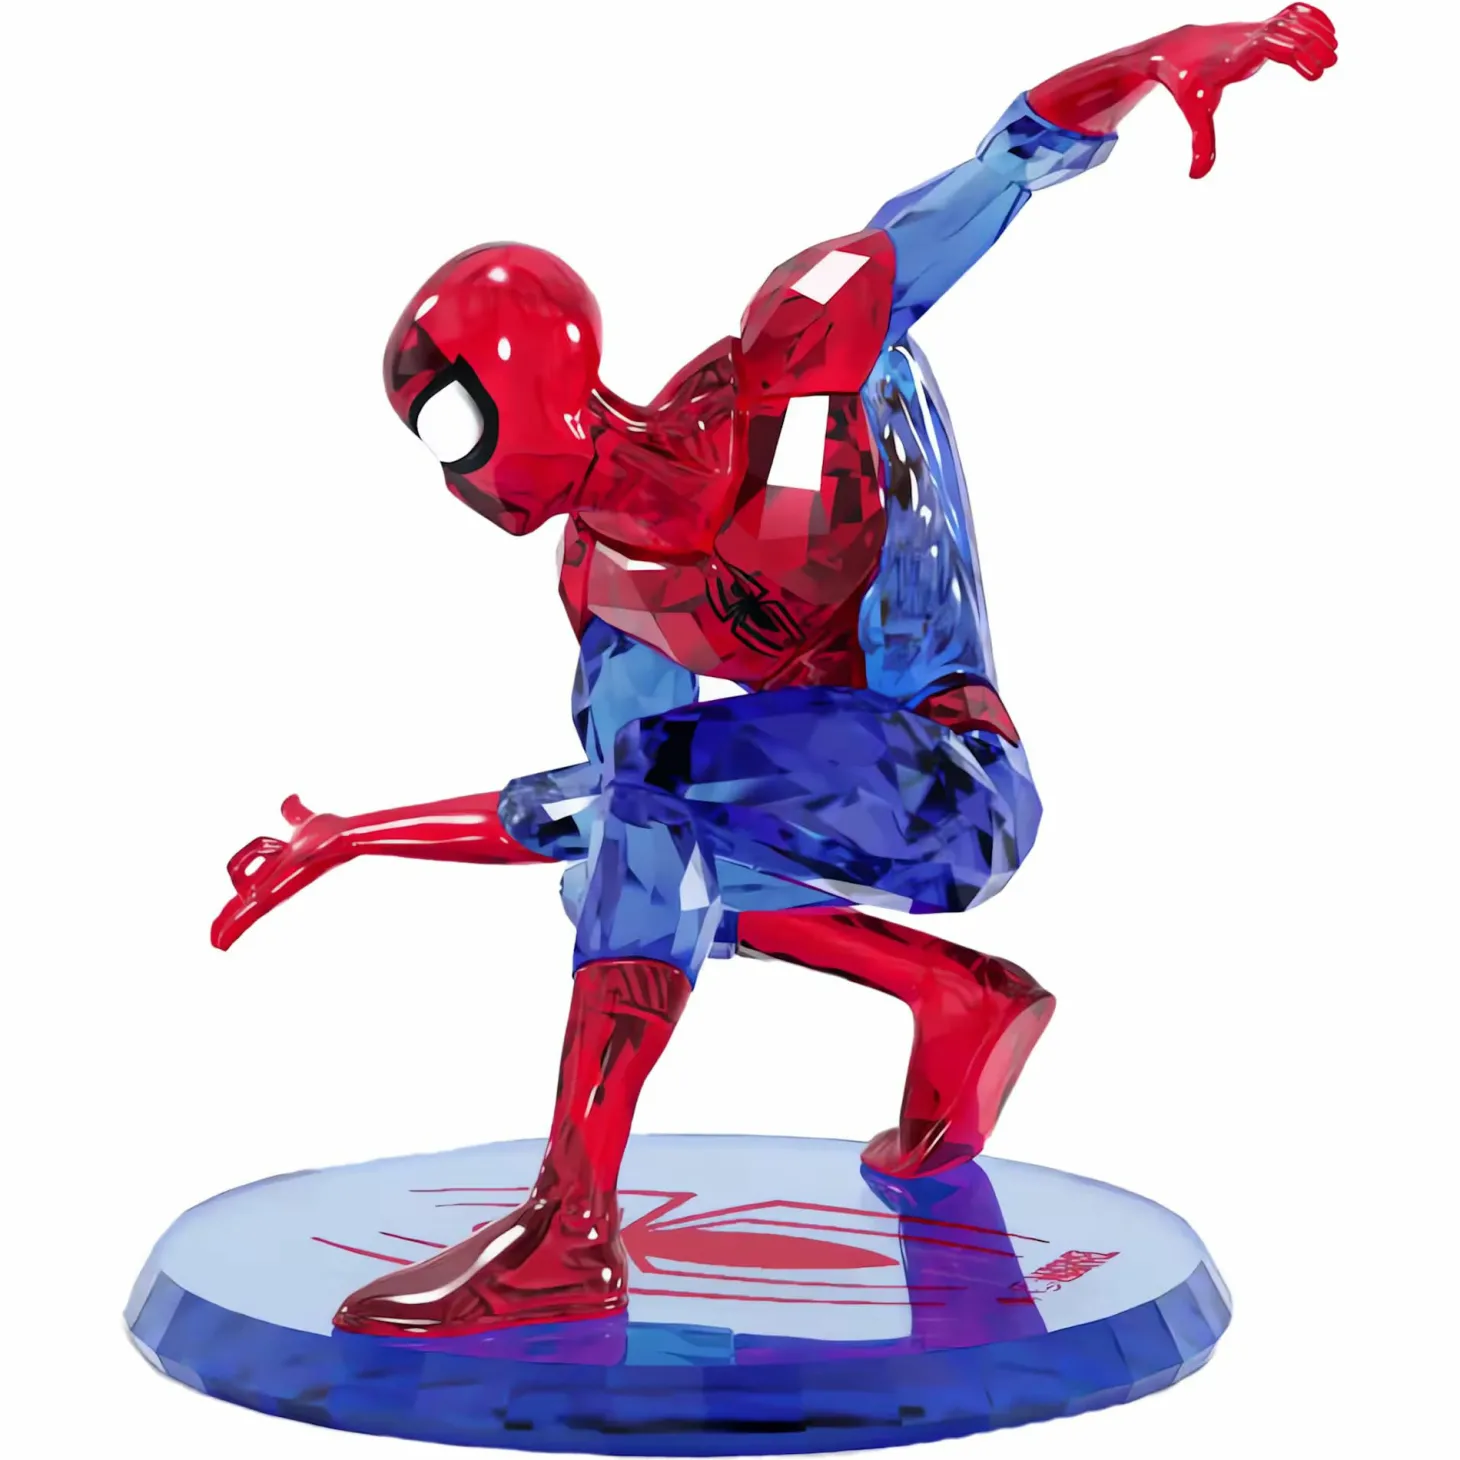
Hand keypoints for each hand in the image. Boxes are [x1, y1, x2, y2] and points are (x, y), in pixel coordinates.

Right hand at [211, 795, 351, 949]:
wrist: (342, 836)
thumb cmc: (330, 832)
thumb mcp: (302, 821)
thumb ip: (294, 812)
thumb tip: (290, 800)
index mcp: (277, 865)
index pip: (251, 878)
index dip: (239, 877)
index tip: (239, 893)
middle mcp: (275, 880)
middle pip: (247, 901)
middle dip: (230, 918)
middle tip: (214, 938)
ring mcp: (275, 888)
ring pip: (246, 910)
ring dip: (228, 926)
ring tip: (214, 944)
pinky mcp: (276, 892)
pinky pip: (252, 910)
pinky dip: (235, 926)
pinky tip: (220, 943)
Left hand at [1153, 7, 1337, 176]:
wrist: (1177, 50)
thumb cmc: (1186, 81)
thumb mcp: (1193, 112)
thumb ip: (1200, 141)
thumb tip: (1196, 175)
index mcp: (1235, 55)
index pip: (1270, 44)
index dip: (1296, 55)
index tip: (1315, 75)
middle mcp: (1248, 35)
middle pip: (1286, 29)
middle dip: (1311, 44)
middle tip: (1329, 65)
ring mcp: (1256, 27)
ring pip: (1291, 19)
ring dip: (1316, 31)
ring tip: (1333, 54)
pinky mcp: (1261, 26)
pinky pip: (1291, 13)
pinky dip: (1312, 17)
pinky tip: (1329, 32)